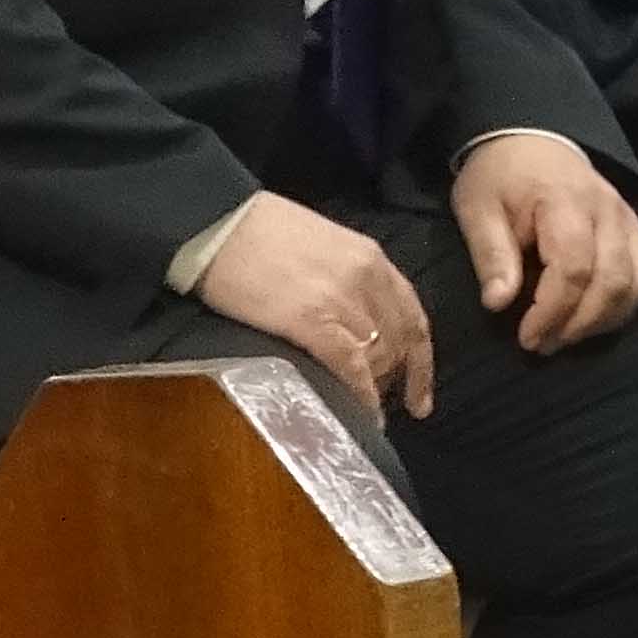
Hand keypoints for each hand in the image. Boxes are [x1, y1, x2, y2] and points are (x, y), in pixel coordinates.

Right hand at [196, 191, 434, 417]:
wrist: (216, 221)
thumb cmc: (259, 231)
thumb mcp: (325, 246)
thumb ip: (350, 280)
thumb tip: (356, 323)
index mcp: (371, 258)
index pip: (413, 316)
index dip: (421, 362)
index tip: (420, 395)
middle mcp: (366, 279)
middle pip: (399, 342)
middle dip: (394, 379)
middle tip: (379, 404)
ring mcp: (341, 300)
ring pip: (379, 358)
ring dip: (375, 389)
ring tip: (360, 410)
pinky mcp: (310, 320)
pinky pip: (351, 366)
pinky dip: (362, 396)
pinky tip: (363, 416)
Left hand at [453, 131, 637, 354]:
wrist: (530, 141)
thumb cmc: (500, 178)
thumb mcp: (477, 208)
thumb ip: (490, 254)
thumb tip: (498, 303)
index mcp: (565, 201)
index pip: (574, 267)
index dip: (553, 311)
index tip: (527, 338)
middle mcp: (609, 211)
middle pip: (613, 281)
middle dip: (578, 324)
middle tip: (543, 344)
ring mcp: (630, 221)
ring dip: (606, 320)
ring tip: (568, 335)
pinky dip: (631, 305)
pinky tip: (599, 318)